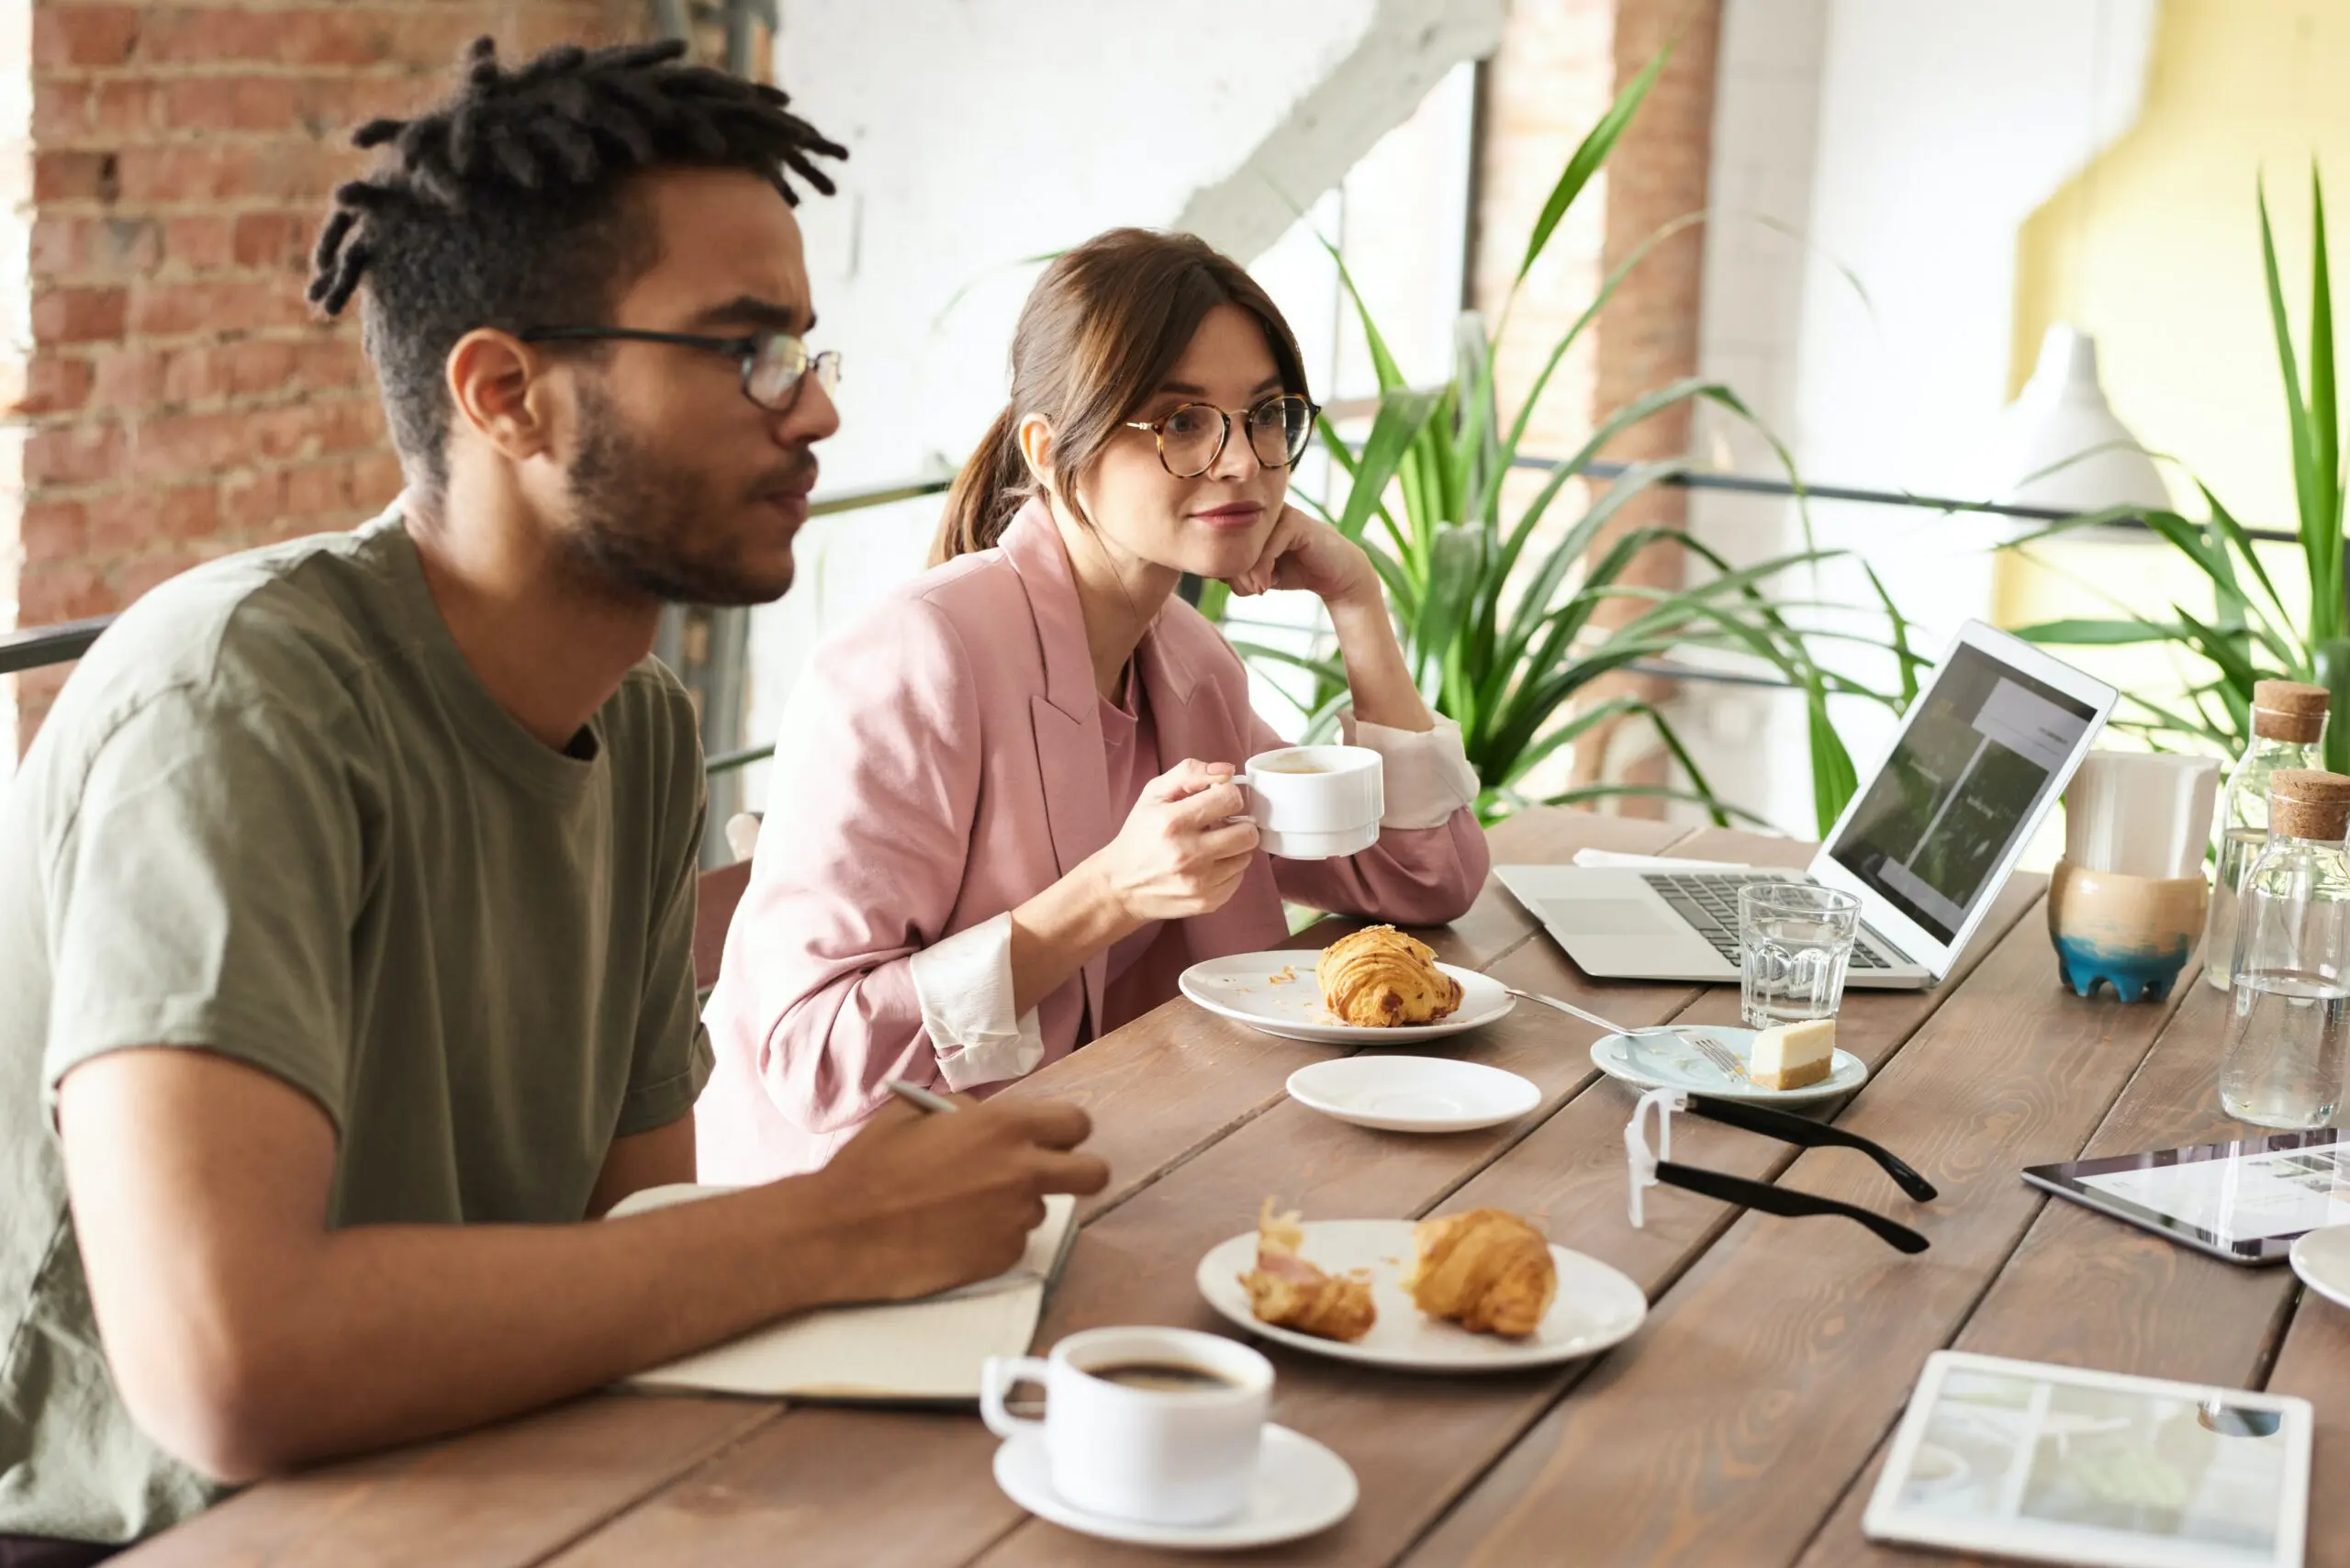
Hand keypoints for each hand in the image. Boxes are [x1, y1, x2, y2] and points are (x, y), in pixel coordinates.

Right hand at [812, 1096, 1108, 1300]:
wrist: (842, 1230)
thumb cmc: (872, 1165)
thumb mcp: (918, 1112)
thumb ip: (968, 1112)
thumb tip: (986, 1118)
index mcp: (1006, 1126)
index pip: (1077, 1124)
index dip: (1063, 1133)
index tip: (1049, 1141)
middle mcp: (1023, 1172)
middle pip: (1093, 1174)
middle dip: (1077, 1173)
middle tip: (1047, 1177)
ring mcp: (1016, 1219)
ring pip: (1042, 1210)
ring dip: (1015, 1207)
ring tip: (962, 1207)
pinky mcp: (1001, 1259)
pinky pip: (1013, 1243)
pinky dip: (992, 1238)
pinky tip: (952, 1233)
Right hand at [1084, 758, 1259, 926]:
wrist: (1120, 885)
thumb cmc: (1140, 835)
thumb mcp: (1154, 794)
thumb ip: (1190, 773)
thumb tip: (1227, 770)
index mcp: (1172, 821)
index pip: (1230, 798)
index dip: (1228, 794)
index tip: (1218, 800)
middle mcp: (1187, 854)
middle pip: (1247, 832)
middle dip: (1238, 823)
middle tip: (1221, 824)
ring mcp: (1199, 882)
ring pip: (1246, 856)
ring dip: (1234, 847)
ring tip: (1212, 844)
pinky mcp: (1207, 902)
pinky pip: (1239, 878)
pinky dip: (1228, 868)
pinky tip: (1208, 864)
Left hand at [1225, 504, 1378, 609]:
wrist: (1334, 574)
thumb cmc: (1292, 570)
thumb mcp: (1256, 573)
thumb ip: (1234, 568)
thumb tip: (1209, 569)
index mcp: (1248, 514)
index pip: (1219, 537)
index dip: (1221, 565)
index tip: (1237, 587)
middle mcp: (1260, 508)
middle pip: (1228, 539)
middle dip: (1233, 573)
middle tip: (1248, 591)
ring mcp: (1278, 511)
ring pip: (1244, 544)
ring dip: (1246, 575)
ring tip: (1259, 589)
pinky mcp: (1294, 522)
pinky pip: (1265, 548)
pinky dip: (1262, 570)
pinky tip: (1267, 584)